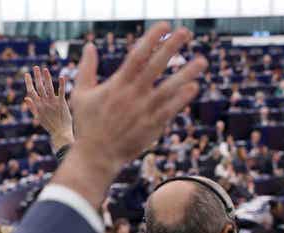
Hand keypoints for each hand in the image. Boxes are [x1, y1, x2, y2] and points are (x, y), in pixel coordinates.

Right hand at [24, 66, 73, 152]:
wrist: (60, 133)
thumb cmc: (50, 126)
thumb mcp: (38, 117)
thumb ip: (32, 107)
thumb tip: (26, 98)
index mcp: (38, 106)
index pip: (31, 91)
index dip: (29, 82)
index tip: (27, 74)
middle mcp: (44, 103)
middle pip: (39, 87)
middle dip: (37, 76)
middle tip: (35, 67)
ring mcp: (53, 103)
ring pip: (48, 87)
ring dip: (46, 78)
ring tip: (45, 69)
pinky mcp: (62, 104)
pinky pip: (61, 92)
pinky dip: (61, 84)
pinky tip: (61, 76)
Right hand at [51, 23, 206, 207]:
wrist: (96, 156)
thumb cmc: (88, 124)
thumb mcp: (81, 94)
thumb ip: (86, 69)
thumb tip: (89, 46)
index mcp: (117, 84)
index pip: (137, 56)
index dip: (152, 39)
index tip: (164, 26)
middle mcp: (132, 95)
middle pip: (155, 66)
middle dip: (171, 47)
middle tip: (186, 32)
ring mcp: (144, 111)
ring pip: (168, 89)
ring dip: (186, 74)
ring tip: (201, 61)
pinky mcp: (152, 126)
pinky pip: (170, 110)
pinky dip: (181, 99)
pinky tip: (193, 86)